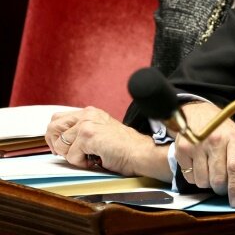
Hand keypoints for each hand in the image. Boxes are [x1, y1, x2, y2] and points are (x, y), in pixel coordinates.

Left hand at [44, 106, 170, 180]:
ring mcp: (87, 124)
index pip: (58, 119)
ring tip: (89, 157)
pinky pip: (71, 156)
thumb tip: (60, 142)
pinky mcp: (88, 136)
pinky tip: (96, 160)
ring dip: (72, 156)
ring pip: (61, 145)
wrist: (140, 153)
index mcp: (91, 112)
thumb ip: (83, 131)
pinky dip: (81, 163)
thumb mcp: (102, 132)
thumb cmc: (125, 148)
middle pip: (53, 127)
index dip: (56, 136)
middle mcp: (88, 114)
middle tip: (72, 154)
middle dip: (57, 145)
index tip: (64, 148)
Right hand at [174, 102, 234, 206]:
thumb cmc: (223, 132)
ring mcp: (197, 145)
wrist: (199, 114)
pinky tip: (200, 166)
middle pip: (218, 179)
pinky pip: (190, 178)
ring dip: (209, 184)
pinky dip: (196, 178)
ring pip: (203, 181)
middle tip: (223, 184)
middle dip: (222, 188)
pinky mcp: (182, 149)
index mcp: (234, 138)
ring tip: (211, 171)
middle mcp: (215, 140)